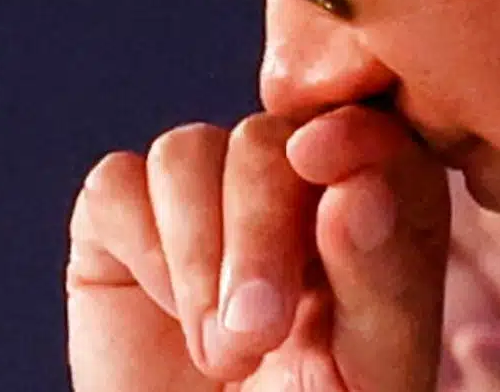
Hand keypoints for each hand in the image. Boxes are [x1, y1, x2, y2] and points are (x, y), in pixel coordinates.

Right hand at [66, 105, 451, 390]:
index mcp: (368, 204)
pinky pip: (117, 184)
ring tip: (218, 351)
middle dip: (259, 234)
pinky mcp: (122, 217)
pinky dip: (140, 246)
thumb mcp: (371, 369)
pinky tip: (164, 310)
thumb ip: (382, 275)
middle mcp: (285, 180)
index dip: (349, 141)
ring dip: (197, 254)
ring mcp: (201, 193)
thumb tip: (359, 183)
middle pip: (264, 137)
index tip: (330, 176)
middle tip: (258, 336)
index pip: (366, 132)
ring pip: (186, 151)